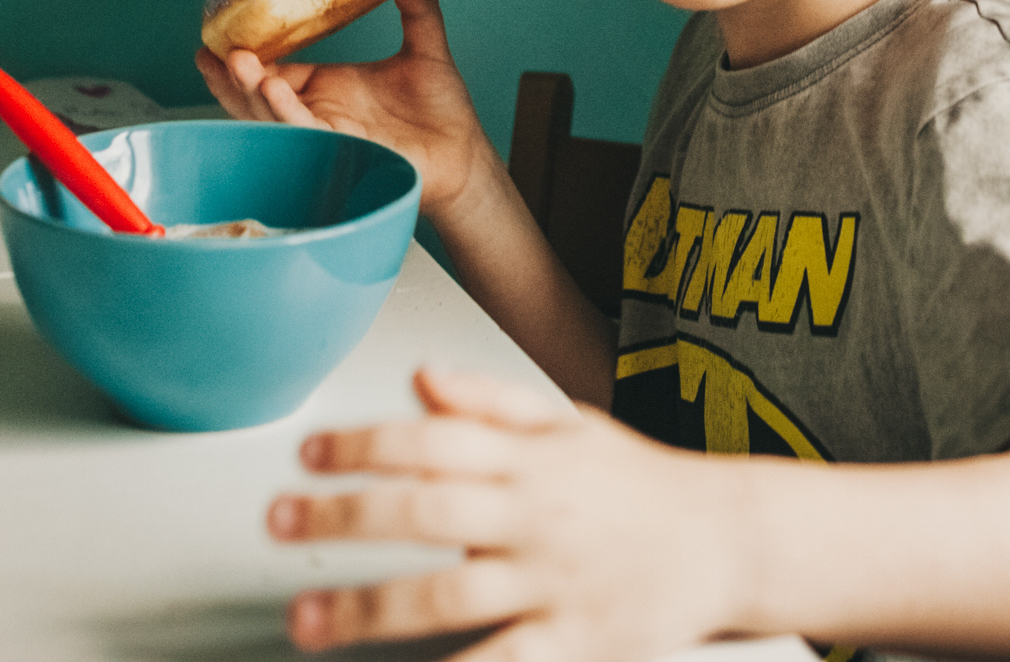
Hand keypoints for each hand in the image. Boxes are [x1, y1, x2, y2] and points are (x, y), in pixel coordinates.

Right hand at [195, 0, 495, 223]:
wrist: (464, 154)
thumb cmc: (442, 111)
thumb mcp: (425, 45)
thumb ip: (416, 3)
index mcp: (327, 87)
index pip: (276, 67)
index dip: (249, 54)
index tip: (222, 33)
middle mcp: (319, 111)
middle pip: (260, 94)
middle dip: (229, 76)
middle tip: (206, 51)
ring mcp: (326, 133)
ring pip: (272, 115)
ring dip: (248, 90)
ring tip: (235, 62)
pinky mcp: (339, 152)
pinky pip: (305, 132)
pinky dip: (285, 111)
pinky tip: (273, 87)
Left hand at [266, 368, 765, 659]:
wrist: (731, 540)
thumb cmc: (637, 483)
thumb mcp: (567, 423)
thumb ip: (488, 401)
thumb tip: (419, 375)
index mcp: (529, 456)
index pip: (430, 438)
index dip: (362, 444)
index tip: (307, 454)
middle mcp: (536, 513)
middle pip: (426, 511)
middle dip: (344, 516)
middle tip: (278, 523)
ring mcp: (555, 581)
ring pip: (450, 594)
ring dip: (369, 608)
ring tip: (308, 621)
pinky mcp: (578, 643)